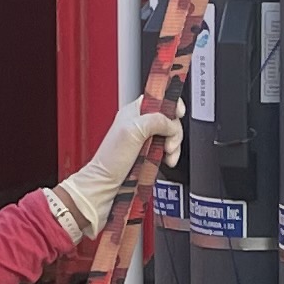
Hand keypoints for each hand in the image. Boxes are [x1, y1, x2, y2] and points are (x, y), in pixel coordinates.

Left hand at [49, 101, 179, 240]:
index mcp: (134, 111)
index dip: (172, 104)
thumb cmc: (110, 160)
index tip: (179, 115)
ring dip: (173, 146)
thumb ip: (156, 121)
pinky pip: (166, 151)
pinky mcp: (148, 154)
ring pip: (170, 136)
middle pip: (169, 119)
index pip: (159, 97)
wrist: (104, 186)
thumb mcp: (133, 131)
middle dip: (174, 132)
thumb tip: (172, 125)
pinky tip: (166, 161)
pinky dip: (170, 156)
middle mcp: (140, 123)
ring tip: (168, 156)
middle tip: (169, 144)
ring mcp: (145, 140)